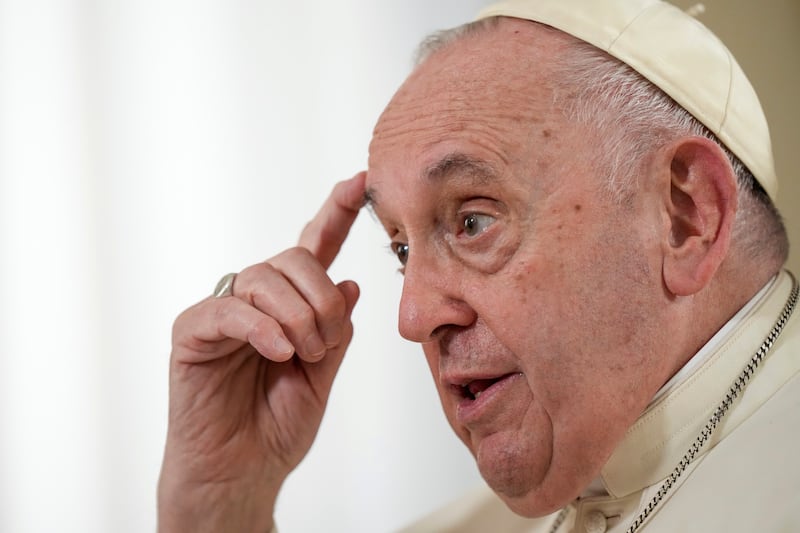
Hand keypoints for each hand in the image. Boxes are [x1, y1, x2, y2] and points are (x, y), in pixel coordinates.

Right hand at [157, 172, 365, 532]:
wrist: (242, 472)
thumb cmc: (279, 425)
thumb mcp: (324, 374)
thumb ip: (335, 329)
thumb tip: (350, 281)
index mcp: (290, 305)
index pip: (314, 247)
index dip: (336, 213)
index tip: (360, 180)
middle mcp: (256, 300)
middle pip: (292, 258)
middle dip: (320, 300)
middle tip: (324, 347)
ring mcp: (222, 312)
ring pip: (263, 278)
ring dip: (296, 318)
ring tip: (301, 358)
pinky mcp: (193, 332)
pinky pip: (229, 309)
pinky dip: (262, 328)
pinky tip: (278, 353)